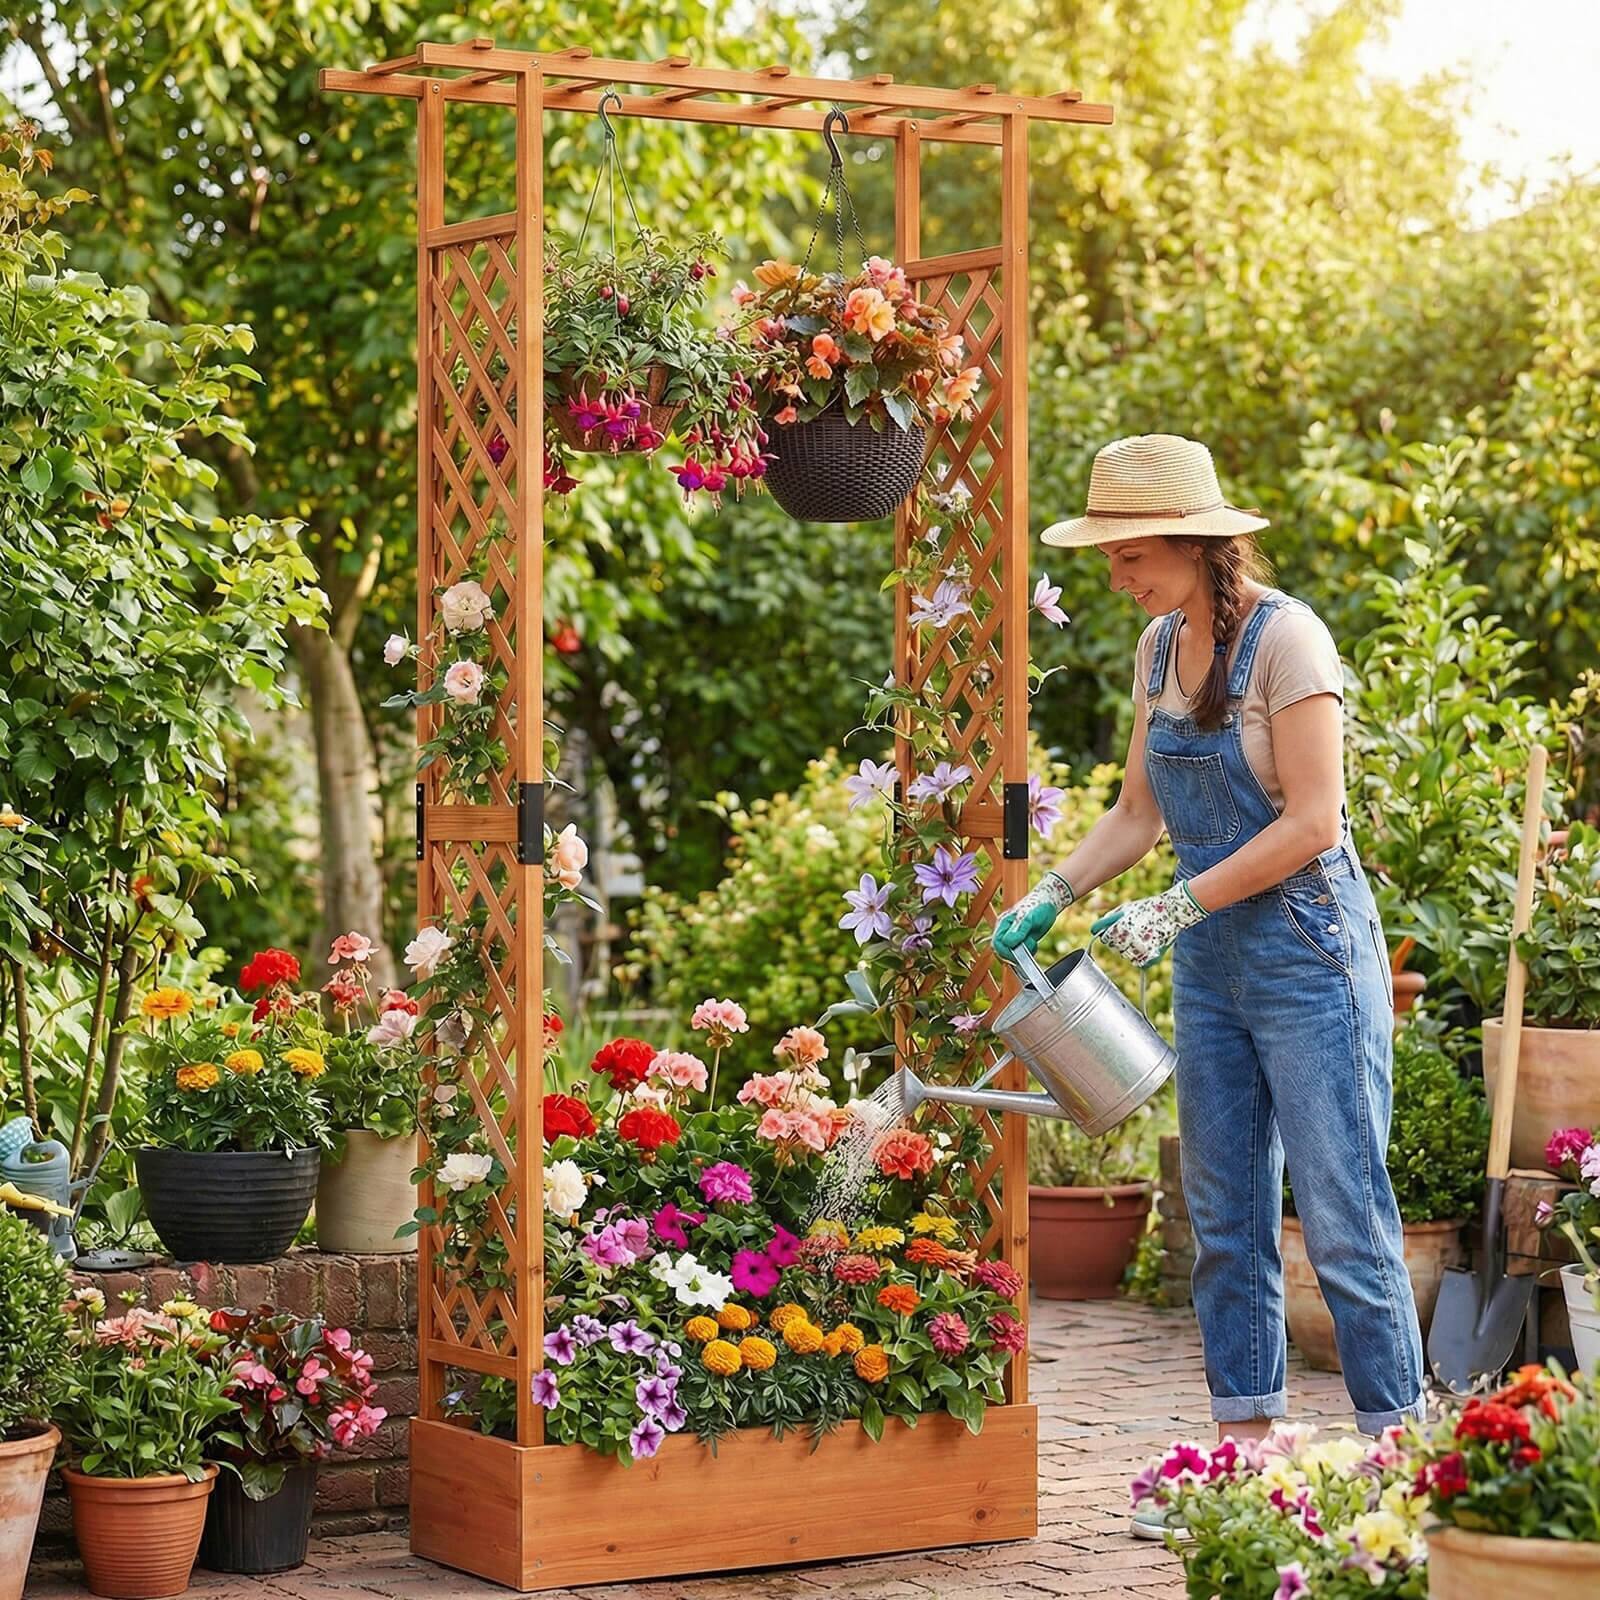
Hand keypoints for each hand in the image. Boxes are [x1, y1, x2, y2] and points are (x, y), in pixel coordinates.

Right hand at [992, 872, 1074, 960]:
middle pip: (1001, 951)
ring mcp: (1014, 936)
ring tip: (1032, 943)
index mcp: (1003, 924)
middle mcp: (1006, 931)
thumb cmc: (1037, 906)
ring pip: (1011, 953)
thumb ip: (1019, 930)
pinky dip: (1028, 953)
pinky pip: (1021, 953)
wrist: (1048, 903)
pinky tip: (1034, 944)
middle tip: (1027, 947)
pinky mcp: (1023, 940)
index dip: (1005, 951)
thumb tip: (1008, 942)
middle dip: (1014, 954)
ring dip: (1022, 954)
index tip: (1017, 953)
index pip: (996, 943)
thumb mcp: (1029, 917)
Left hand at [1090, 883, 1207, 967]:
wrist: (1171, 912)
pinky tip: (1145, 946)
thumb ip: (1109, 919)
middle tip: (1131, 934)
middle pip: (1115, 949)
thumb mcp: (1125, 909)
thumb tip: (1095, 930)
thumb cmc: (1146, 908)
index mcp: (1120, 927)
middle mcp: (1129, 939)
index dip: (1109, 935)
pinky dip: (1140, 957)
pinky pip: (1138, 962)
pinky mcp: (1151, 957)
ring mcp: (1140, 949)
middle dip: (1119, 943)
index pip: (1106, 939)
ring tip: (1140, 938)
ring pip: (1126, 956)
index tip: (1116, 932)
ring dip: (1129, 950)